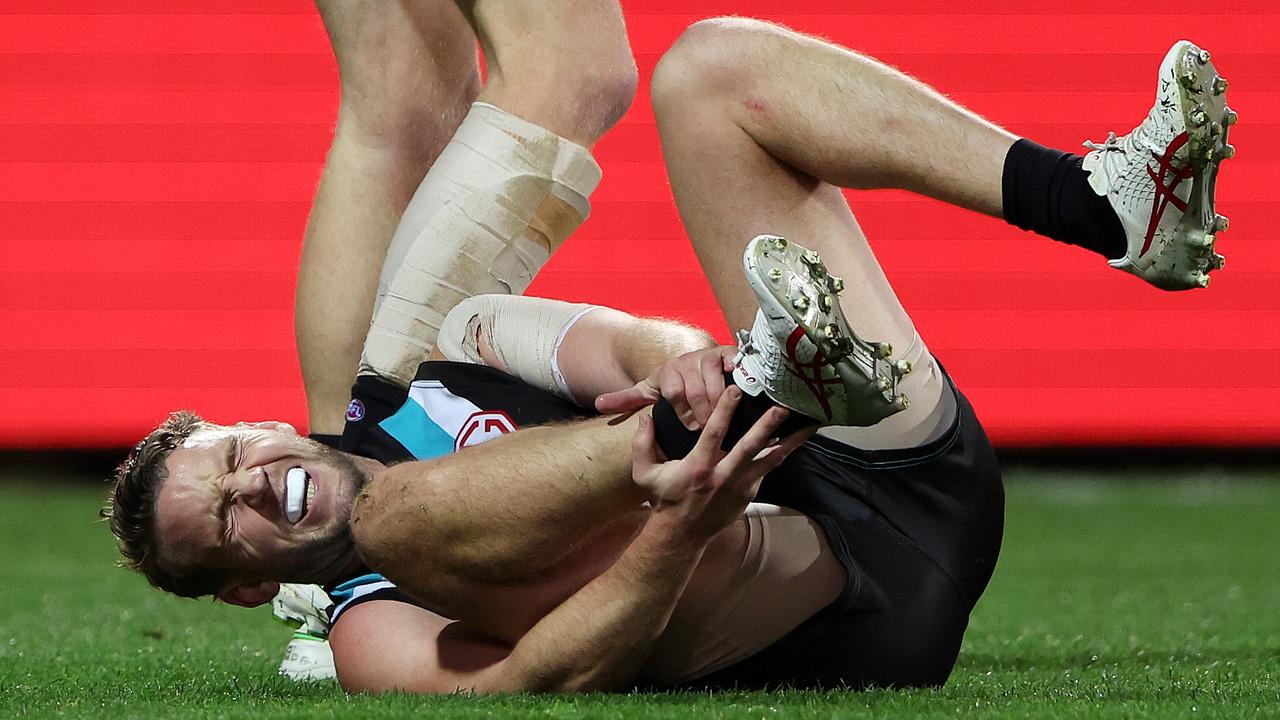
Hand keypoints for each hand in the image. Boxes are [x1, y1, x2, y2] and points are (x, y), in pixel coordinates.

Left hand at [595, 346, 737, 429]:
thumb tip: (598, 403)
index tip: (690, 428)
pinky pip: (733, 362)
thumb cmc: (672, 384)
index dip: (682, 412)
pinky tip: (739, 391)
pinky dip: (737, 374)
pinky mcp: (727, 351)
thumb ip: (626, 399)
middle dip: (703, 412)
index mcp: (667, 370)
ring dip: (720, 401)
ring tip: (724, 417)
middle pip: (696, 389)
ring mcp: (708, 355)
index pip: (674, 392)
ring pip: (716, 380)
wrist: (692, 363)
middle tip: (709, 428)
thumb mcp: (648, 391)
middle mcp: (687, 360)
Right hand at [631, 386, 814, 539]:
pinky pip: (769, 469)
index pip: (713, 432)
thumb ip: (642, 443)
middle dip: (767, 425)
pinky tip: (799, 439)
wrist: (682, 534)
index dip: (725, 410)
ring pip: (769, 459)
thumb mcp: (644, 473)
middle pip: (749, 445)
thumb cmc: (665, 497)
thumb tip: (646, 416)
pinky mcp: (749, 492)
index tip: (735, 389)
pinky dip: (784, 453)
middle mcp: (722, 475)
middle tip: (783, 406)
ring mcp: (740, 486)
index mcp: (698, 466)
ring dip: (790, 441)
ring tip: (809, 424)